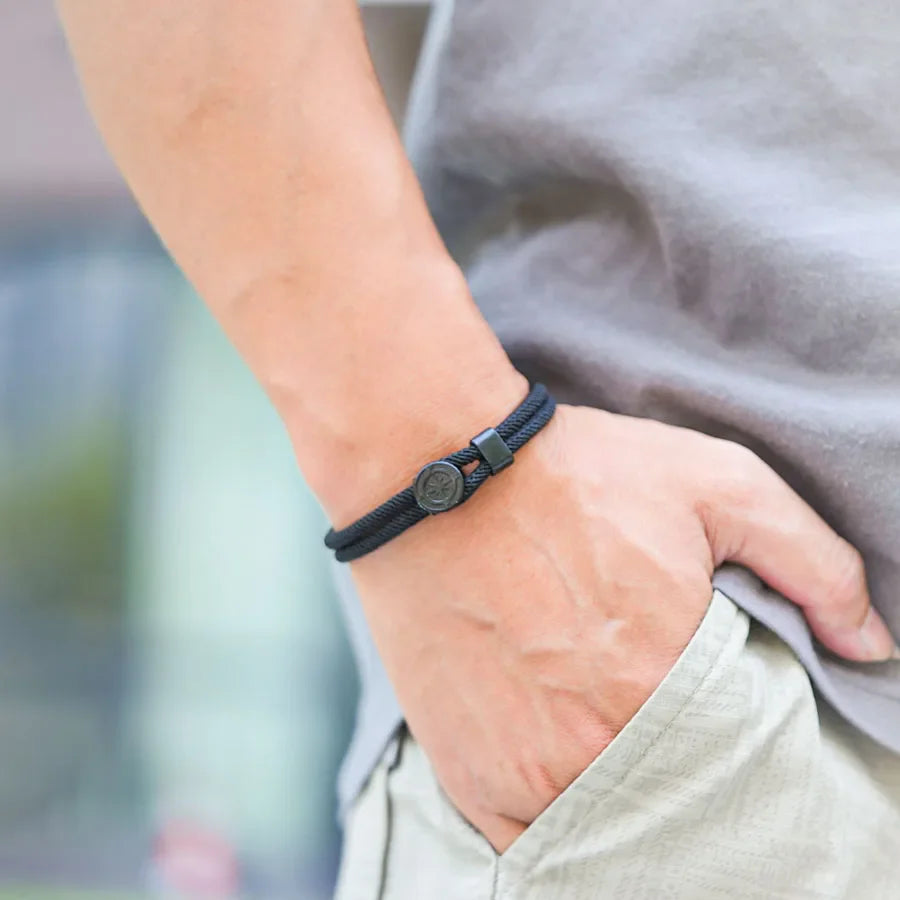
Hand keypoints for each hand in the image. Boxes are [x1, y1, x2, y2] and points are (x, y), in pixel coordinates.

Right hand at [349, 403, 896, 852]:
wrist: (434, 471)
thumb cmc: (573, 474)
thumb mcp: (714, 482)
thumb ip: (812, 563)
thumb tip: (869, 645)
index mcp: (665, 684)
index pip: (748, 763)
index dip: (743, 738)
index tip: (721, 711)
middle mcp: (594, 748)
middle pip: (677, 801)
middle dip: (683, 768)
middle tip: (653, 712)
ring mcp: (524, 773)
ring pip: (607, 829)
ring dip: (621, 796)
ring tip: (605, 731)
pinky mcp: (468, 775)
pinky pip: (533, 840)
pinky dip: (557, 814)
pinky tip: (559, 757)